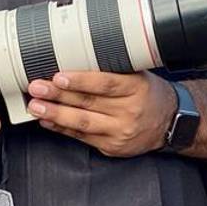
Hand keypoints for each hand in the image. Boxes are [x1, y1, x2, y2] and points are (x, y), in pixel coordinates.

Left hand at [26, 70, 177, 157]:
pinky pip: (83, 138)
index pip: (105, 84)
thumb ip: (112, 70)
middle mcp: (129, 111)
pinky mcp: (112, 147)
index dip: (80, 80)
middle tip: (37, 88)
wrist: (170, 122)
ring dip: (55, 114)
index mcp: (136, 88)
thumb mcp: (138, 75)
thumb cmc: (149, 93)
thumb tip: (75, 57)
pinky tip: (48, 121)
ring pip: (82, 123)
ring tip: (36, 106)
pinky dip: (63, 128)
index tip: (59, 76)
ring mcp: (120, 132)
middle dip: (58, 95)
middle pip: (88, 103)